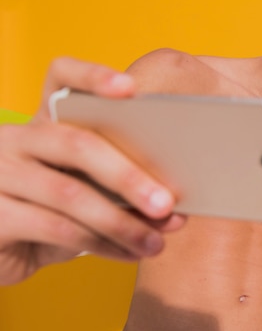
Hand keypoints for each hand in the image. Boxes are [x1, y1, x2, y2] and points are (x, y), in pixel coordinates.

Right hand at [0, 57, 185, 284]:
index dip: (92, 76)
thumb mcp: (85, 194)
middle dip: (128, 175)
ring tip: (156, 242)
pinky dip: (103, 245)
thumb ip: (120, 193)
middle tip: (166, 204)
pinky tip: (130, 254)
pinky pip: (57, 229)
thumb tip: (175, 211)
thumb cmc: (50, 214)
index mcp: (43, 121)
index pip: (61, 78)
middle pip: (77, 143)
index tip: (130, 89)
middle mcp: (15, 139)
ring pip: (69, 193)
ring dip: (121, 222)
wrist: (1, 251)